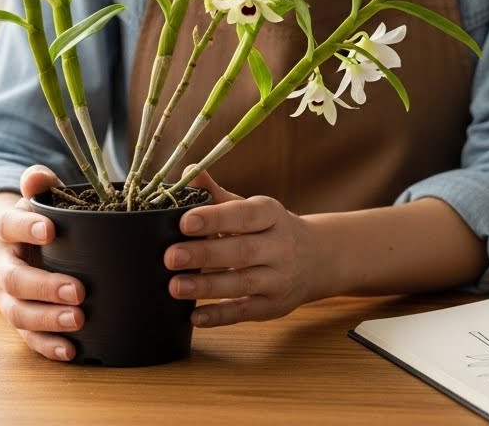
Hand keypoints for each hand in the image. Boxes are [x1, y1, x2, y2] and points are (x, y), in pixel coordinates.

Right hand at [0, 165, 84, 361]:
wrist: (22, 247)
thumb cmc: (43, 220)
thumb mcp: (42, 199)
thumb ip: (41, 184)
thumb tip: (36, 176)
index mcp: (5, 231)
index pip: (7, 226)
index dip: (25, 227)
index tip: (49, 229)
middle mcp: (1, 265)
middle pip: (14, 279)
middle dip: (44, 287)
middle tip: (78, 290)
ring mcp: (7, 296)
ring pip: (18, 312)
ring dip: (48, 319)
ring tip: (79, 319)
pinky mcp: (20, 320)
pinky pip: (29, 338)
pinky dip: (48, 346)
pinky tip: (71, 350)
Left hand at [165, 170, 326, 327]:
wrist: (318, 259)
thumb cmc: (270, 229)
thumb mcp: (251, 208)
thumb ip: (217, 195)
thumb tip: (188, 172)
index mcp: (271, 215)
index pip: (244, 215)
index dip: (215, 218)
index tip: (185, 221)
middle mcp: (280, 247)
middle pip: (242, 251)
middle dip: (205, 254)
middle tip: (170, 256)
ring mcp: (278, 279)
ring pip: (242, 283)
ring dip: (207, 286)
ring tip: (175, 286)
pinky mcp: (273, 306)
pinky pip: (245, 311)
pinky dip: (220, 316)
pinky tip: (195, 316)